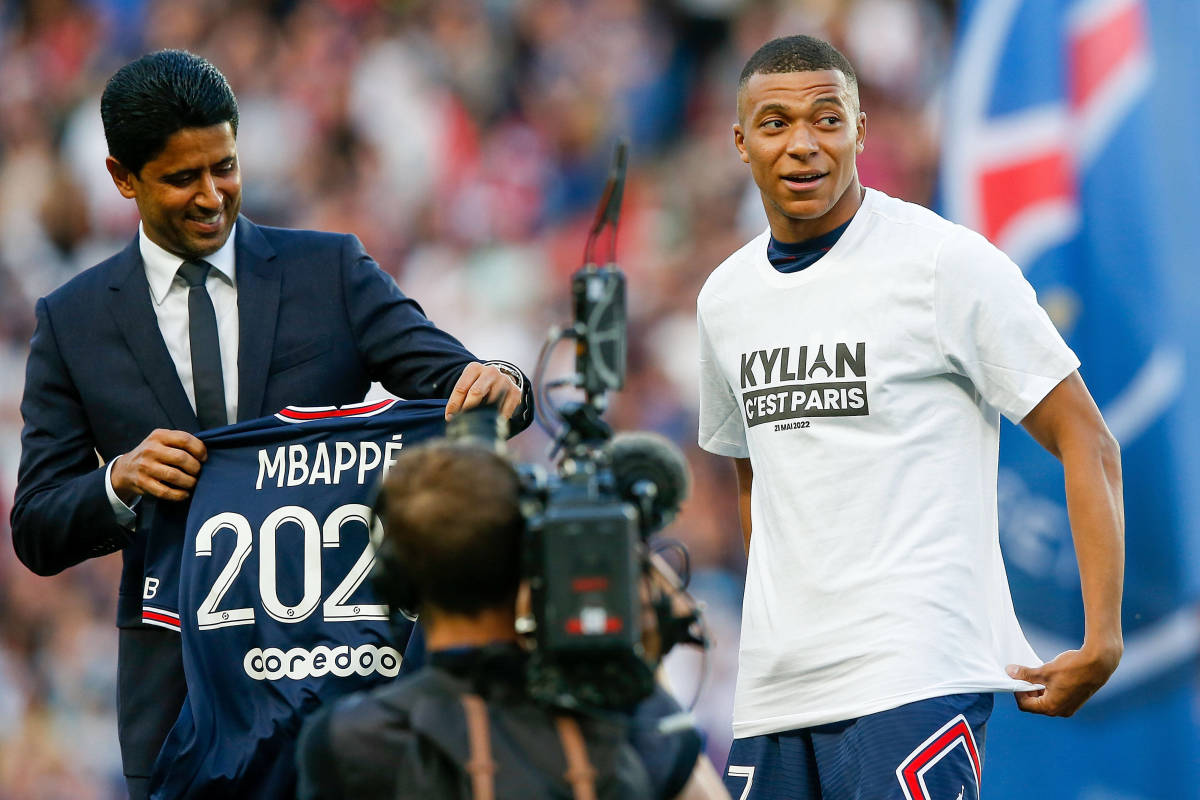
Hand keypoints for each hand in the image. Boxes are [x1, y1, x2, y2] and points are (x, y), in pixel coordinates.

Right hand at [110, 429, 206, 502]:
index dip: (200, 450)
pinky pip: (166, 492)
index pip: (185, 439)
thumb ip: (181, 442)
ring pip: (175, 476)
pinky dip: (179, 494)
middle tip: (199, 472)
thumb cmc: (153, 454)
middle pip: (182, 458)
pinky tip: (185, 493)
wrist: (126, 468)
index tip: (204, 458)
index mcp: (159, 435)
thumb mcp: (163, 440)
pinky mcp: (143, 483)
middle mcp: (151, 449)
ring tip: (193, 483)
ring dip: (189, 482)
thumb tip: (206, 453)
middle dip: (196, 467)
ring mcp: (146, 467)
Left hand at [445, 362, 521, 420]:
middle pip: (476, 392)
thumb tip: (451, 417)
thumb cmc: (478, 384)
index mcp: (474, 368)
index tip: (450, 418)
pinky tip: (492, 423)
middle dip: (467, 409)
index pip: (461, 387)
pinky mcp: (515, 391)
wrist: (499, 379)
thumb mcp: (467, 384)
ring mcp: (504, 380)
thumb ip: (460, 396)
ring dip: (483, 415)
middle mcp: (490, 371)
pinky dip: (498, 418)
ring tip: (477, 424)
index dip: (454, 405)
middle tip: (462, 421)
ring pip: (491, 401)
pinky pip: (505, 409)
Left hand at [1006, 641, 1120, 716]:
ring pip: (1046, 701)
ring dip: (1038, 689)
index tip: (1016, 678)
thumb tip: (1010, 672)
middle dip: (1027, 690)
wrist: (1098, 663)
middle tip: (1025, 675)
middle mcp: (1061, 711)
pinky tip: (1049, 676)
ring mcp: (1069, 707)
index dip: (1017, 691)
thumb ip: (1026, 674)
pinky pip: (1056, 698)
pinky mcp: (1075, 701)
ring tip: (1038, 674)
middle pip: (1035, 705)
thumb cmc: (1072, 668)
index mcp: (1051, 708)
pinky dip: (1049, 689)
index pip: (1025, 705)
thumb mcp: (1044, 671)